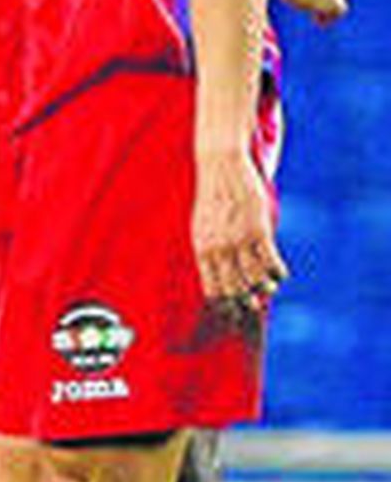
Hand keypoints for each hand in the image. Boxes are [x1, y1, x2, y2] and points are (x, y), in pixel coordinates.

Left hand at [192, 146, 286, 311]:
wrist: (220, 165)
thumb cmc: (212, 197)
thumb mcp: (202, 226)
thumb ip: (210, 250)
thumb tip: (218, 274)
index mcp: (201, 249)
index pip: (212, 289)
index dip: (224, 306)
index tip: (232, 315)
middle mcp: (218, 249)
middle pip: (234, 289)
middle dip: (244, 303)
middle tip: (253, 308)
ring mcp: (238, 240)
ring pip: (254, 278)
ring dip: (264, 288)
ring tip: (268, 289)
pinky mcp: (258, 230)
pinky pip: (270, 260)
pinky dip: (277, 272)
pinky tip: (280, 274)